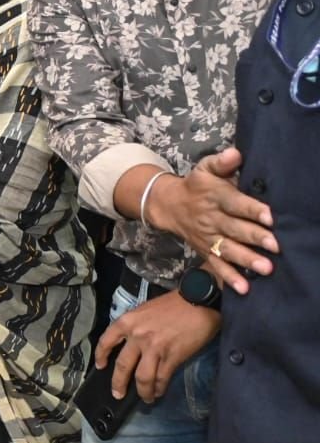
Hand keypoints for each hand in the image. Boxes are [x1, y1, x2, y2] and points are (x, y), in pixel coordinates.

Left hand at [95, 290, 219, 402]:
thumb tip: (132, 345)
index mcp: (127, 322)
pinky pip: (161, 378)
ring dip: (143, 392)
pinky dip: (159, 388)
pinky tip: (159, 391)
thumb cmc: (174, 304)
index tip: (100, 366)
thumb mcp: (145, 310)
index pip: (106, 341)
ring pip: (142, 377)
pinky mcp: (171, 357)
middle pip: (122, 366)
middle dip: (118, 383)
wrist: (199, 301)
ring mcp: (154, 348)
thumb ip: (135, 327)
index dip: (101, 356)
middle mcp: (137, 336)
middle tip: (118, 394)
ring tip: (145, 398)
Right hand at [148, 149, 277, 293]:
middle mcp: (211, 218)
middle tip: (275, 245)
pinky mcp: (206, 251)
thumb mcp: (204, 169)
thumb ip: (221, 162)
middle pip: (234, 229)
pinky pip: (217, 266)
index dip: (251, 209)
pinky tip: (244, 289)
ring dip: (247, 259)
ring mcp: (208, 237)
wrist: (168, 206)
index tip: (269, 216)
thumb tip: (236, 153)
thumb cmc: (196, 186)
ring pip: (228, 249)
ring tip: (266, 268)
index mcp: (214, 196)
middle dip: (255, 237)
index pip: (234, 203)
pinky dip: (229, 278)